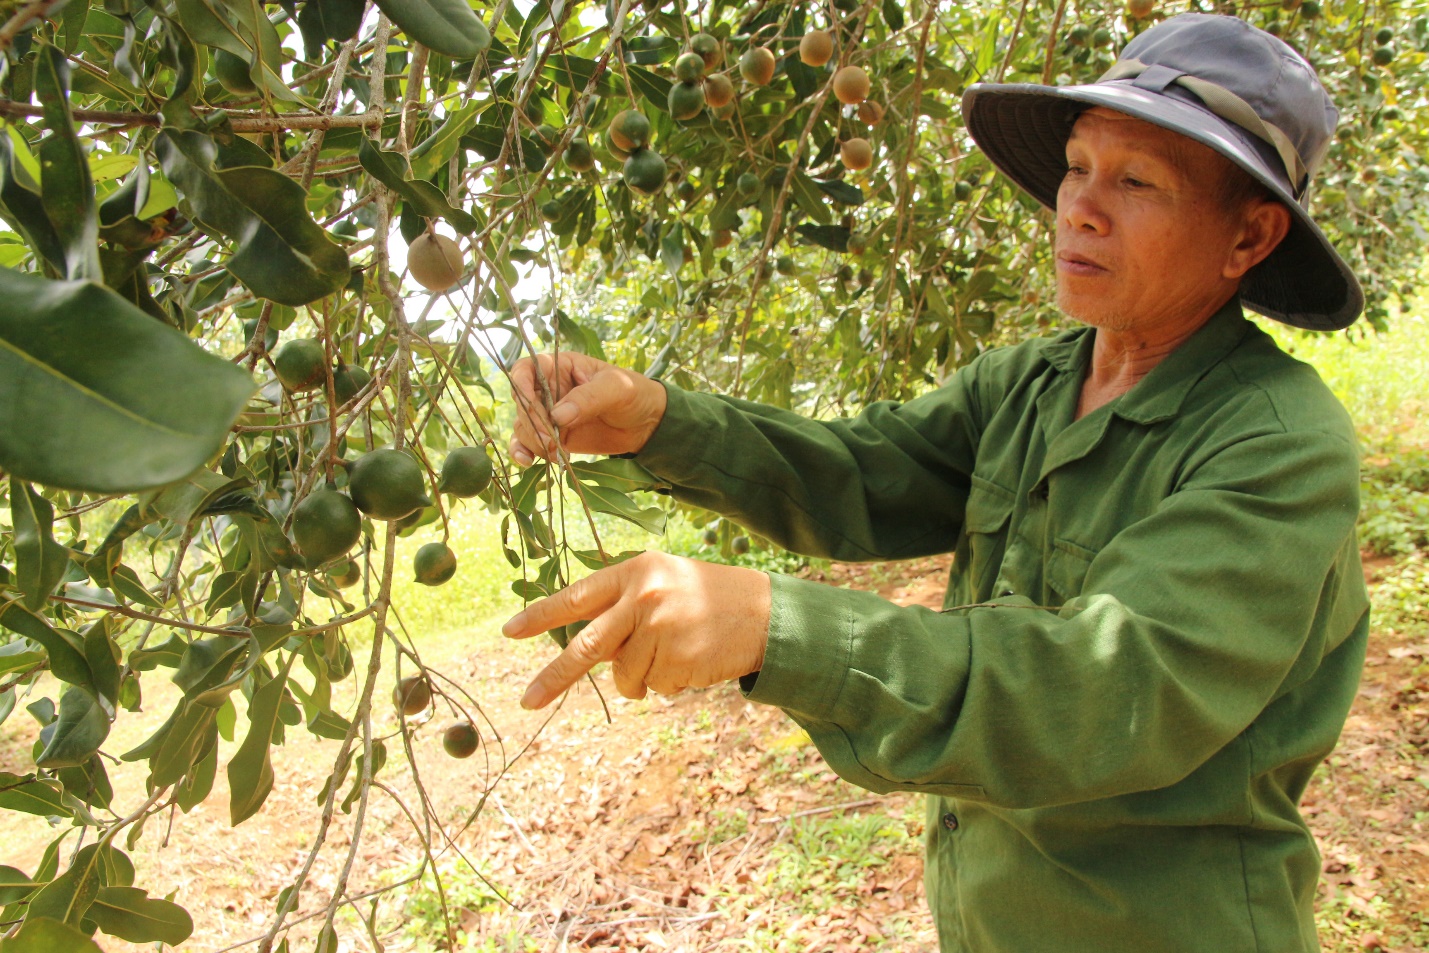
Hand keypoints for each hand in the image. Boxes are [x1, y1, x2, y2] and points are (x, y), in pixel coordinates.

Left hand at [501, 552, 770, 708]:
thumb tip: (584, 653)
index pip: (577, 596)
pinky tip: (691, 661)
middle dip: (554, 678)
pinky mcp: (678, 658)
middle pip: (586, 647)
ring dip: (641, 679)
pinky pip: (654, 687)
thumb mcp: (662, 582)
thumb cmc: (707, 598)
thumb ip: (622, 607)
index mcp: (634, 572)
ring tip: (672, 656)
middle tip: (527, 700)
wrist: (765, 613)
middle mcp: (642, 597)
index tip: (509, 631)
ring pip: (625, 676)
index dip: (541, 616)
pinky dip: (668, 684)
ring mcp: (660, 628)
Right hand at [508, 352, 667, 465]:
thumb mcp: (616, 388)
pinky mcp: (553, 437)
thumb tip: (557, 416)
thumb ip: (588, 398)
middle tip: (550, 438)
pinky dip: (523, 451)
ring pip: (523, 425)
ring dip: (532, 440)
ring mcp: (549, 415)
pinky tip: (528, 461)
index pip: (527, 369)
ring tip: (555, 451)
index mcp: (560, 367)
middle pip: (522, 402)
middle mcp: (549, 390)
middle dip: (532, 421)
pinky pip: (528, 443)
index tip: (529, 403)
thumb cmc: (634, 393)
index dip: (521, 384)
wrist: (646, 424)